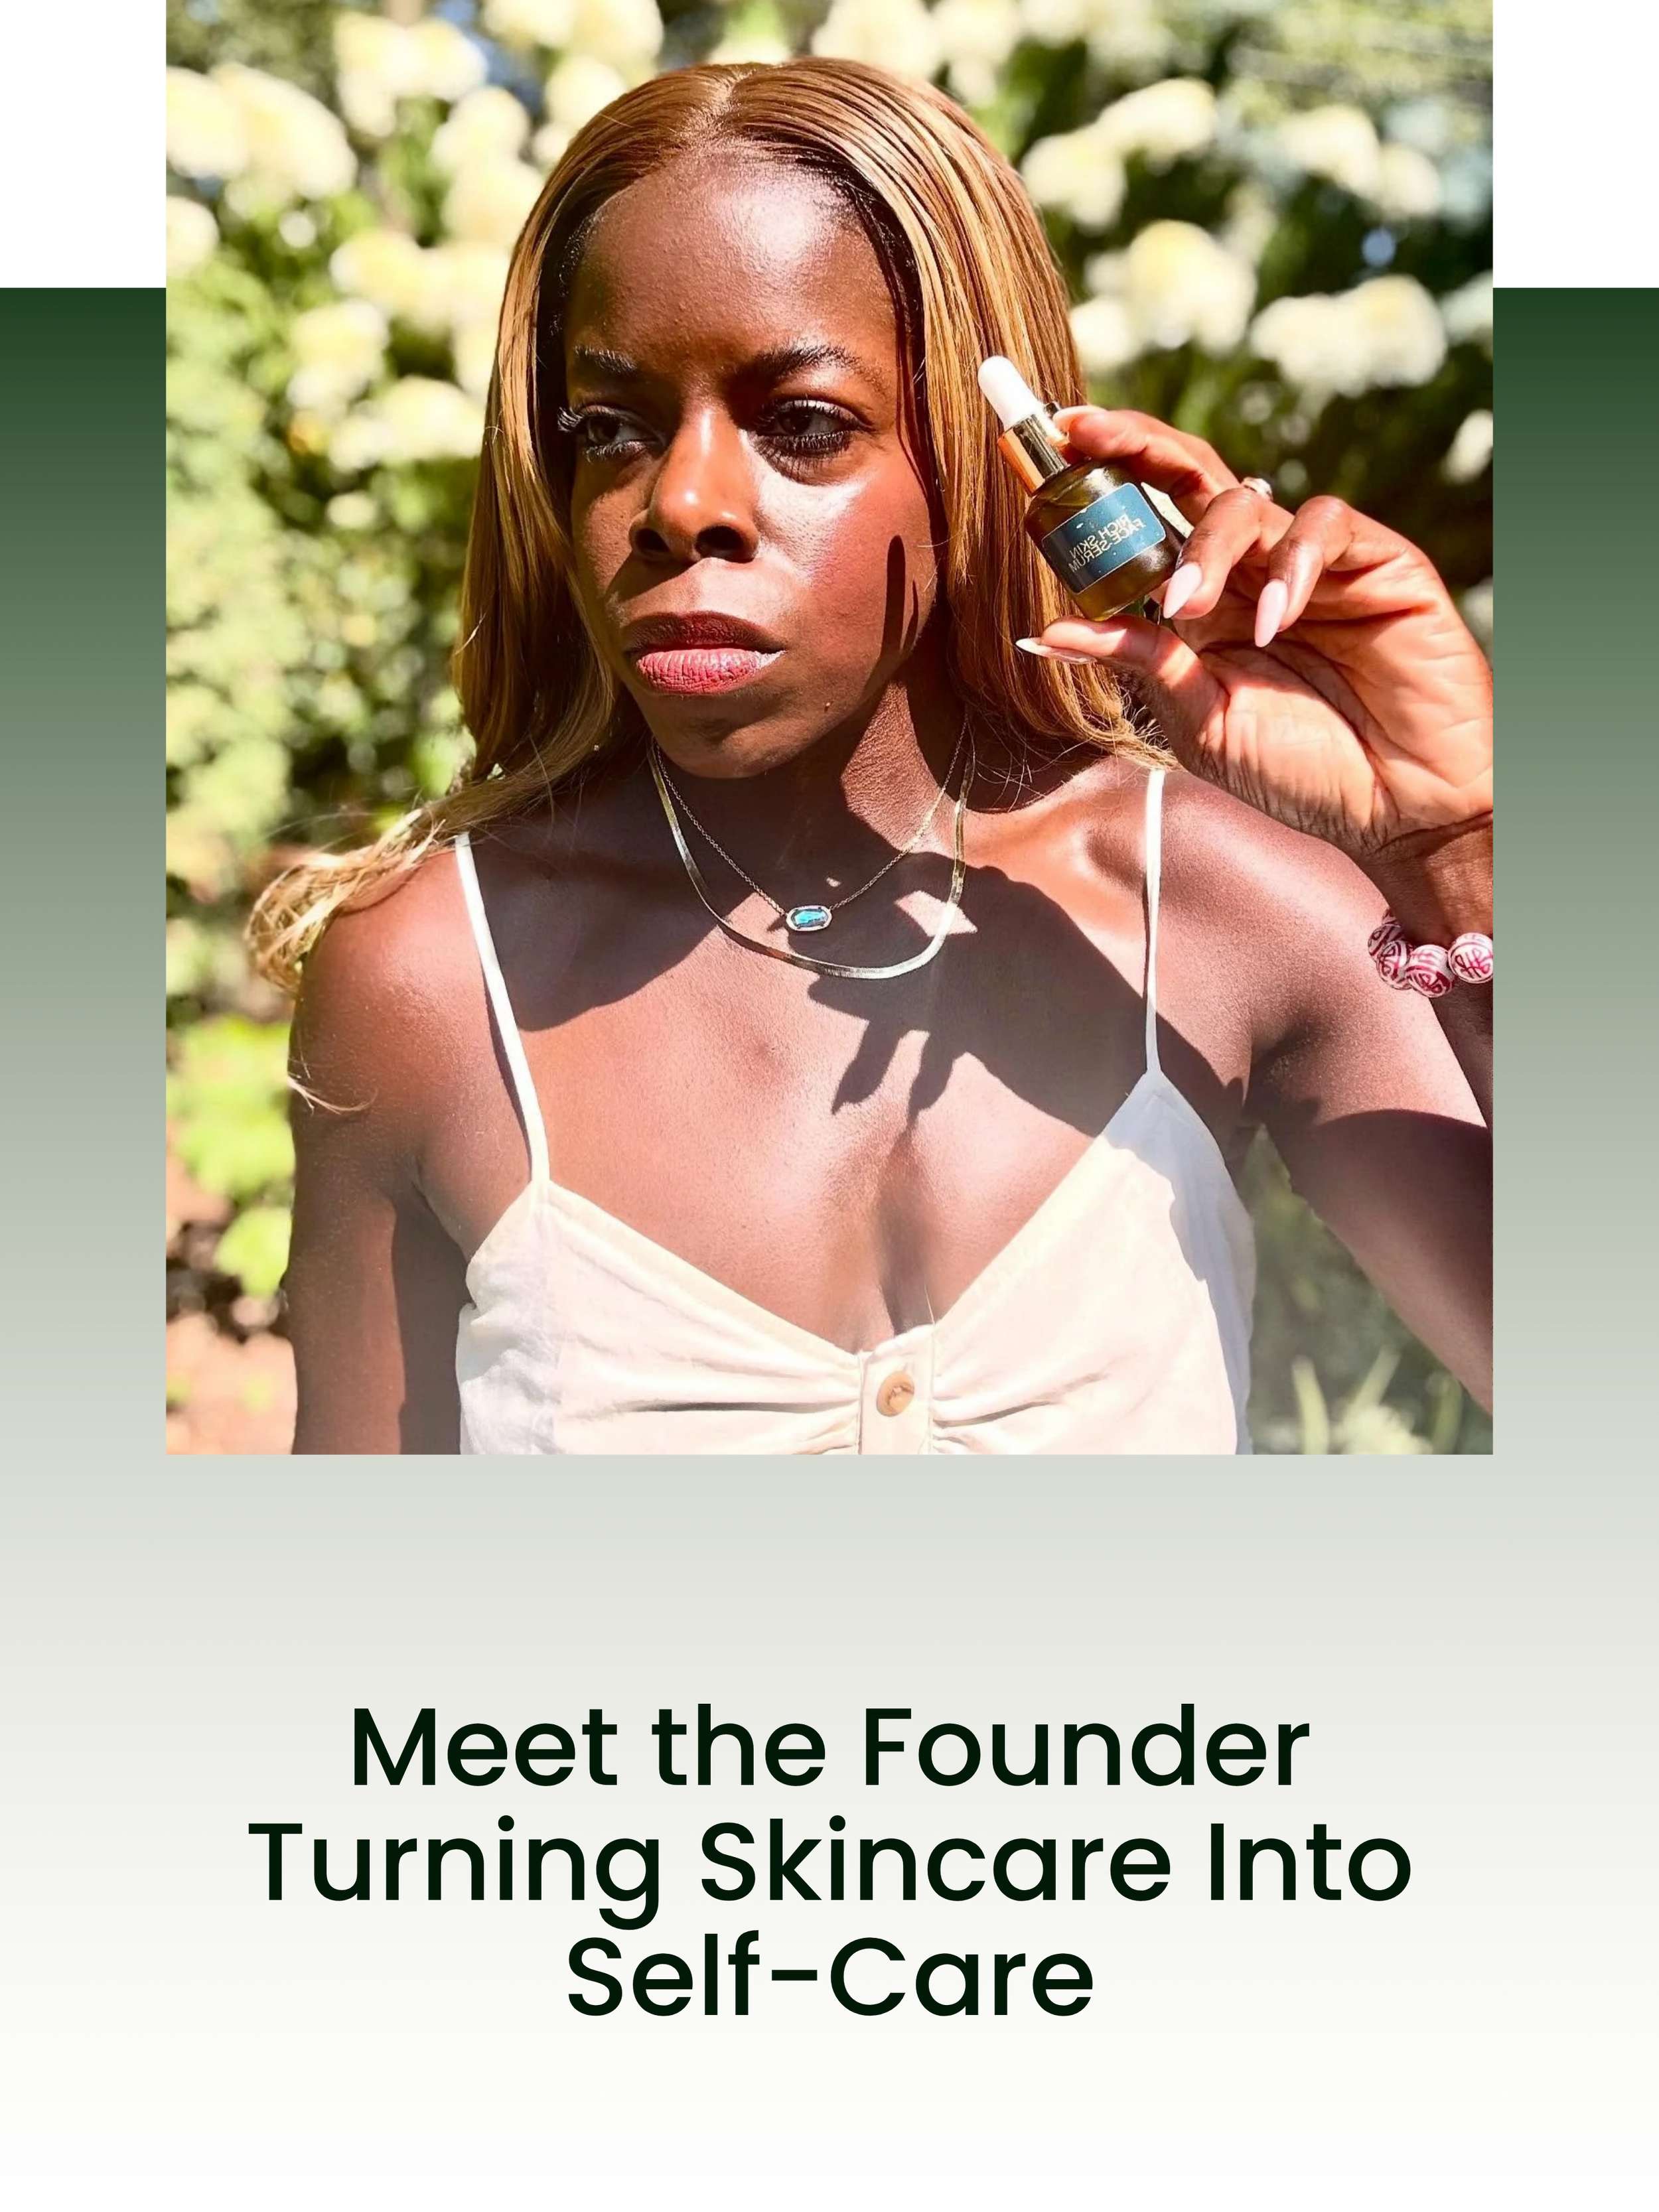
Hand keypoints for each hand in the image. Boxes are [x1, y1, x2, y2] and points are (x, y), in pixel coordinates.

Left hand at [1033, 408, 1492, 862]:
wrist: (1399, 808)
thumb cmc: (1302, 772)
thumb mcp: (1198, 721)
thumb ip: (1139, 664)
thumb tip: (1046, 632)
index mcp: (1204, 607)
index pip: (1145, 524)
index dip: (1098, 486)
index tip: (1045, 454)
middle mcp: (1251, 572)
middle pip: (1187, 478)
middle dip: (1130, 446)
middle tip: (1080, 432)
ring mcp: (1312, 563)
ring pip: (1243, 501)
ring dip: (1203, 545)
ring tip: (1187, 606)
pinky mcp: (1376, 562)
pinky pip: (1322, 528)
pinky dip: (1289, 567)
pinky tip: (1275, 623)